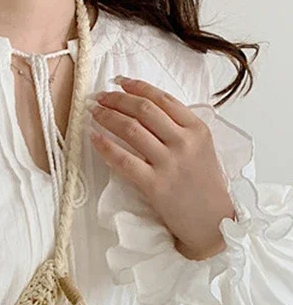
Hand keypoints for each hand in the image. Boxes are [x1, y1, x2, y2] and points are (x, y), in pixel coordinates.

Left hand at [88, 75, 236, 260]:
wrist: (211, 221)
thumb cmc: (204, 186)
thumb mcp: (201, 149)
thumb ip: (180, 129)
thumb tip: (147, 111)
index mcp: (198, 129)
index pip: (163, 99)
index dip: (138, 88)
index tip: (120, 82)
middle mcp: (183, 142)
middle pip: (144, 110)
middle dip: (117, 99)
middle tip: (99, 97)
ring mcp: (168, 163)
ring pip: (132, 130)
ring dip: (108, 117)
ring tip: (93, 113)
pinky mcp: (154, 185)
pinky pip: (123, 161)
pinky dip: (106, 146)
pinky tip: (94, 138)